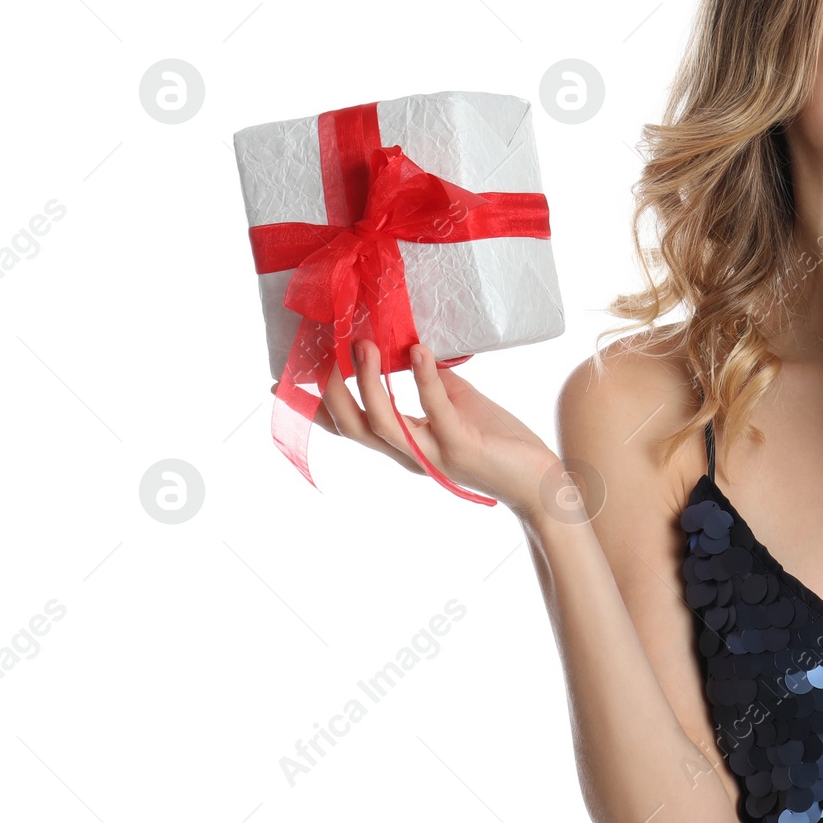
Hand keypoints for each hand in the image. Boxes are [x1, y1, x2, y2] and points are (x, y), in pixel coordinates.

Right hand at [278, 339, 563, 518]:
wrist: (541, 479)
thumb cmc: (499, 439)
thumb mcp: (456, 401)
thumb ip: (429, 380)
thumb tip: (409, 343)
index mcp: (403, 444)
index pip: (347, 427)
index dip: (313, 407)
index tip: (281, 381)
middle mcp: (409, 454)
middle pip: (352, 428)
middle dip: (331, 391)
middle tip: (323, 350)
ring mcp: (433, 455)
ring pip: (383, 425)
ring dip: (369, 383)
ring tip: (366, 344)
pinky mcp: (462, 449)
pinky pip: (436, 412)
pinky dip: (424, 380)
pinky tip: (420, 352)